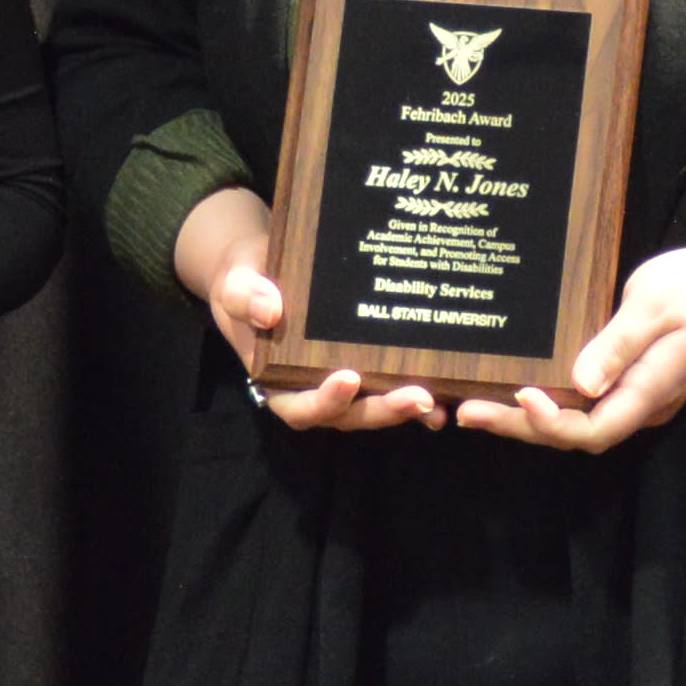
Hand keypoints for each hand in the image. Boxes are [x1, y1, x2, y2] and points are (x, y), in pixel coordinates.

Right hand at [173, 184, 441, 433]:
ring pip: (375, 407)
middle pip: (349, 416)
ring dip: (407, 408)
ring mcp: (346, 386)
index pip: (300, 406)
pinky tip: (448, 396)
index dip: (325, 401)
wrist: (264, 270)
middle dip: (383, 410)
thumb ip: (246, 296)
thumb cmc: (248, 281)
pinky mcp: (369, 371)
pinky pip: (392, 389)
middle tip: (417, 399)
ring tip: (437, 401)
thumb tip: (270, 310)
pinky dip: (420, 398)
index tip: (348, 379)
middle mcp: (315, 393)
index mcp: (279, 383)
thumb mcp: (237, 283)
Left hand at [452, 215, 685, 453]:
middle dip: (520, 427)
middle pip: (575, 435)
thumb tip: (580, 382)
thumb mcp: (654, 305)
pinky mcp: (633, 382)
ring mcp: (638, 396)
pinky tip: (519, 387)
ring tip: (477, 407)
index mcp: (649, 392)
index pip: (592, 431)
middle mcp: (641, 405)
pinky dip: (549, 402)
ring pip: (578, 423)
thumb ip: (617, 345)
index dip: (551, 423)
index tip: (520, 394)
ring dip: (528, 420)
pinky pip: (585, 405)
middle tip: (467, 413)